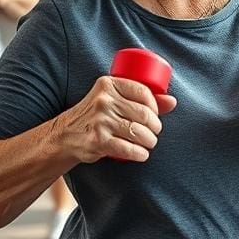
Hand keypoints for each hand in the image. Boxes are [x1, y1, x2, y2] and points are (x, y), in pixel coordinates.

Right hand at [52, 76, 176, 162]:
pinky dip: (139, 154)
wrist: (65, 135)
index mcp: (108, 84)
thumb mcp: (113, 99)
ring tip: (149, 143)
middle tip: (154, 132)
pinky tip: (142, 154)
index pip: (143, 92)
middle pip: (144, 114)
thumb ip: (141, 99)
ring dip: (150, 141)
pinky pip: (127, 148)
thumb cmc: (96, 115)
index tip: (155, 115)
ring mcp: (100, 121)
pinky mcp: (97, 140)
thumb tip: (173, 101)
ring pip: (138, 132)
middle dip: (155, 127)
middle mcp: (103, 100)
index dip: (156, 106)